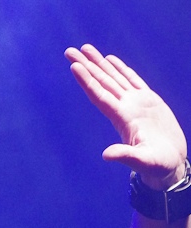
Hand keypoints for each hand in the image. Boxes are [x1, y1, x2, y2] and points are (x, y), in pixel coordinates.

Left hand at [65, 44, 186, 188]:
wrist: (170, 164)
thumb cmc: (157, 166)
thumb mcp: (142, 161)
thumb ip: (125, 156)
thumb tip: (106, 155)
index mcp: (123, 119)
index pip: (100, 96)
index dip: (87, 81)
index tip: (73, 67)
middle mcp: (126, 108)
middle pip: (102, 83)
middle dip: (87, 66)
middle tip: (69, 51)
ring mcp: (136, 103)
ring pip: (114, 78)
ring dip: (100, 64)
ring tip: (86, 49)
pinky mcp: (149, 101)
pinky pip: (132, 80)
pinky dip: (121, 69)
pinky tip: (111, 60)